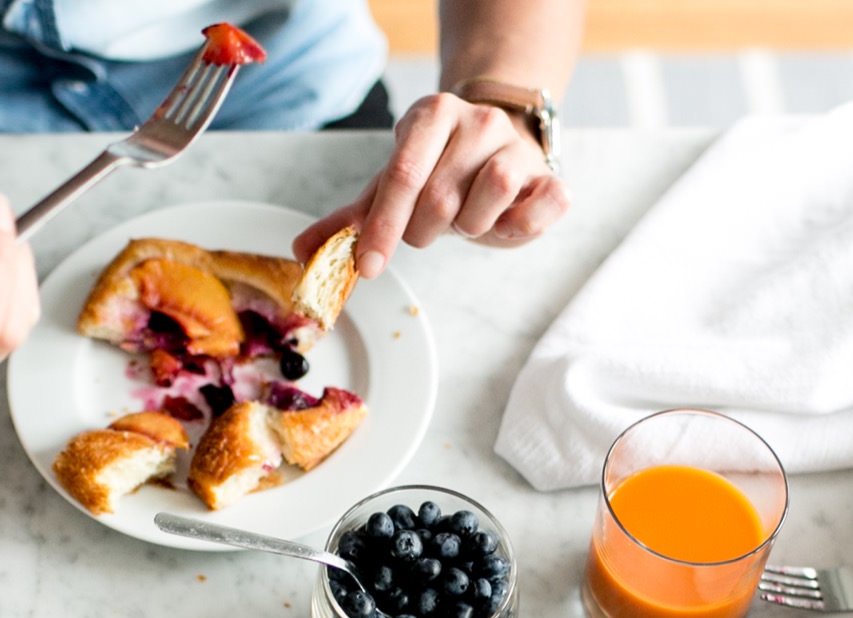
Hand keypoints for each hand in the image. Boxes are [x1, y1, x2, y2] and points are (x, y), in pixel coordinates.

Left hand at [294, 93, 567, 275]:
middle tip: (428, 228)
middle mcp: (478, 122)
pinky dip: (519, 226)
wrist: (500, 150)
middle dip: (424, 230)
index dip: (383, 227)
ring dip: (471, 226)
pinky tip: (504, 223)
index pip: (402, 175)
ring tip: (467, 218)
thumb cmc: (441, 172)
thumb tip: (303, 251)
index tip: (367, 267)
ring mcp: (516, 146)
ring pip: (491, 197)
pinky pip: (541, 207)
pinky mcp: (549, 176)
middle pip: (441, 196)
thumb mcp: (393, 188)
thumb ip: (352, 219)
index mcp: (432, 114)